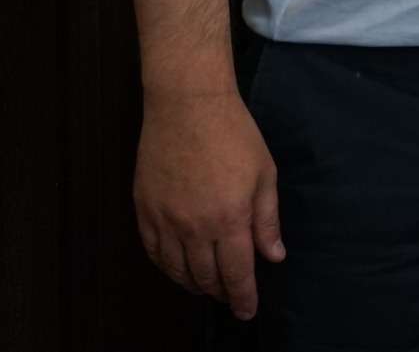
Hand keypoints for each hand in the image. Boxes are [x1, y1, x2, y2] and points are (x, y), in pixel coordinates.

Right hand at [133, 89, 284, 320]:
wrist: (188, 107)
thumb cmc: (234, 134)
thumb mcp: (265, 175)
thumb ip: (268, 220)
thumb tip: (274, 256)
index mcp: (230, 219)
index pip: (237, 273)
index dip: (243, 298)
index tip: (247, 311)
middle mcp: (195, 227)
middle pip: (206, 277)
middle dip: (221, 294)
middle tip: (231, 298)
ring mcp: (165, 221)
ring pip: (177, 271)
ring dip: (194, 285)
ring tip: (208, 288)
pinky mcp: (144, 211)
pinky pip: (153, 253)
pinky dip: (167, 268)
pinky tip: (178, 269)